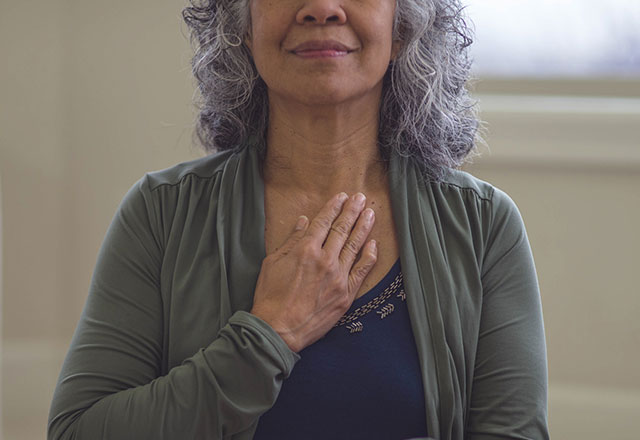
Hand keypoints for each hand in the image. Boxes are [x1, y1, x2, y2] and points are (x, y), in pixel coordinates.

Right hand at [250, 192, 377, 352]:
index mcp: (305, 249)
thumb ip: (291, 240)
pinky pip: (362, 271)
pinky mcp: (346, 294)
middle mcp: (325, 259)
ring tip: (371, 213)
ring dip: (364, 227)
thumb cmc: (270, 297)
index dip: (333, 207)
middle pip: (342, 229)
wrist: (278, 330)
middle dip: (352, 211)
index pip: (323, 222)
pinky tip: (373, 244)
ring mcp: (338, 277)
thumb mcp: (272, 263)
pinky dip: (369, 256)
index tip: (341, 197)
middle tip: (361, 197)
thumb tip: (304, 221)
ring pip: (355, 246)